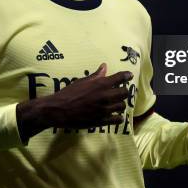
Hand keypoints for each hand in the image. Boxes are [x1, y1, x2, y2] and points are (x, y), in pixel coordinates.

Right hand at [17, 63, 132, 139]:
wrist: (59, 110)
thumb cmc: (69, 93)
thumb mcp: (82, 81)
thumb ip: (95, 75)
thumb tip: (104, 66)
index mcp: (100, 84)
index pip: (120, 78)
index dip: (126, 76)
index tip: (129, 75)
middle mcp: (105, 96)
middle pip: (124, 93)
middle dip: (124, 91)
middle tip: (120, 91)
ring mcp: (104, 110)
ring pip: (122, 106)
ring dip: (120, 104)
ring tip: (116, 103)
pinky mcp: (102, 121)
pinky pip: (117, 120)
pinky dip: (118, 117)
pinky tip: (115, 115)